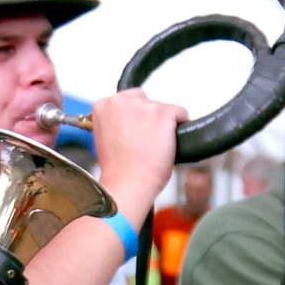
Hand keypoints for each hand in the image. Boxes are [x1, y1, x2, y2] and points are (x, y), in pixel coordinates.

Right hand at [91, 89, 187, 219]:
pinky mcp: (163, 113)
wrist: (128, 183)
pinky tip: (171, 141)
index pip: (125, 100)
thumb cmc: (117, 170)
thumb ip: (114, 122)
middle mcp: (121, 101)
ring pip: (162, 108)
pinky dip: (180, 124)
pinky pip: (180, 112)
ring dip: (163, 124)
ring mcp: (144, 106)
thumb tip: (129, 121)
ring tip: (155, 146)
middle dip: (148, 116)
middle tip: (147, 140)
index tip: (134, 131)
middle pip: (144, 100)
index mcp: (103, 106)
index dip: (133, 118)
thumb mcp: (104, 139)